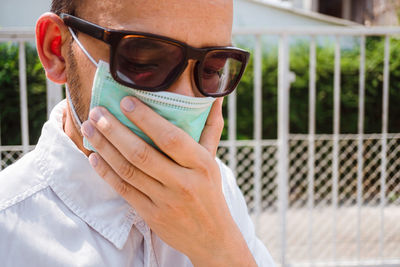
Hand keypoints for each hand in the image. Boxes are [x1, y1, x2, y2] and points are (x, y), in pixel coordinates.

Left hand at [81, 96, 256, 266]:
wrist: (211, 236)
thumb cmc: (209, 190)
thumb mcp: (213, 160)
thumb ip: (211, 127)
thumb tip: (214, 98)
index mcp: (201, 164)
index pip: (170, 138)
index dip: (146, 119)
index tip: (125, 102)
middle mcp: (183, 182)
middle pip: (142, 154)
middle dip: (115, 131)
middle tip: (97, 112)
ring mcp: (166, 201)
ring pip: (128, 171)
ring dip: (105, 148)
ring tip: (89, 128)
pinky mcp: (151, 215)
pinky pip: (124, 190)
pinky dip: (106, 172)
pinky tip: (94, 156)